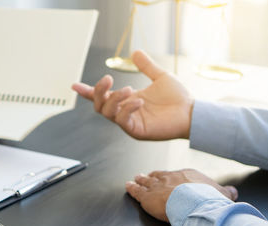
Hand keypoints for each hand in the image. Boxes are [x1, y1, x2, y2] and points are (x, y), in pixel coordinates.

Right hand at [72, 50, 193, 139]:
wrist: (192, 112)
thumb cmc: (178, 99)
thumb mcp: (160, 77)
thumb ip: (146, 66)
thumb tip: (135, 52)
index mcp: (127, 100)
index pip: (102, 97)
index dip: (87, 91)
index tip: (75, 85)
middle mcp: (125, 112)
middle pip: (98, 106)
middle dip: (97, 92)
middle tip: (107, 80)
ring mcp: (129, 123)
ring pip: (107, 113)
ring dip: (114, 99)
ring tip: (129, 90)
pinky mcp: (136, 131)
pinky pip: (122, 120)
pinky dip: (127, 108)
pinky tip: (139, 101)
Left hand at [125, 169, 237, 221]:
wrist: (195, 203)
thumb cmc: (208, 199)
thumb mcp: (222, 194)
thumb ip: (226, 192)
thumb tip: (232, 192)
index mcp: (186, 176)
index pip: (174, 175)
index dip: (168, 177)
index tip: (165, 177)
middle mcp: (169, 178)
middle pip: (157, 176)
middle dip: (151, 176)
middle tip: (144, 175)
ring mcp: (156, 187)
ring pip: (145, 182)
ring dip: (139, 180)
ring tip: (134, 178)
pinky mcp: (146, 197)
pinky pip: (136, 191)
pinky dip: (131, 188)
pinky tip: (127, 186)